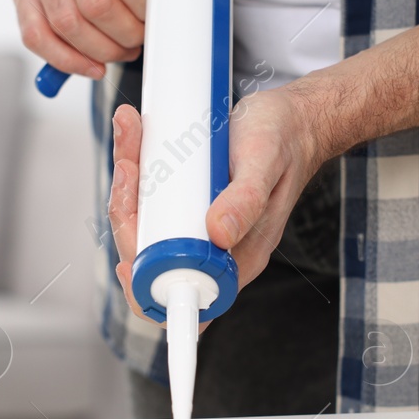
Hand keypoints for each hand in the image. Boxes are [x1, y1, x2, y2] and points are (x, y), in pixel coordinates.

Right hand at [14, 0, 166, 79]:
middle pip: (94, 4)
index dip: (143, 10)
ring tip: (120, 52)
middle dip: (123, 35)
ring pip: (65, 23)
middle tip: (139, 42)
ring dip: (99, 50)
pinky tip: (90, 66)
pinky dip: (64, 59)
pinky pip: (35, 33)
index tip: (155, 21)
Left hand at [106, 85, 327, 319]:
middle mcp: (214, 249)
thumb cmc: (284, 141)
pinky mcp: (186, 203)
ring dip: (126, 186)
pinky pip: (148, 200)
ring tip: (129, 139)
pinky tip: (131, 139)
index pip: (184, 297)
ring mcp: (197, 226)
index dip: (146, 289)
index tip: (126, 263)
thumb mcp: (266, 163)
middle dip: (127, 213)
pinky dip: (134, 170)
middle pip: (149, 257)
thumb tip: (219, 235)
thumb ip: (247, 200)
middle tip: (130, 166)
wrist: (292, 121)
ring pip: (144, 224)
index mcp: (237, 258)